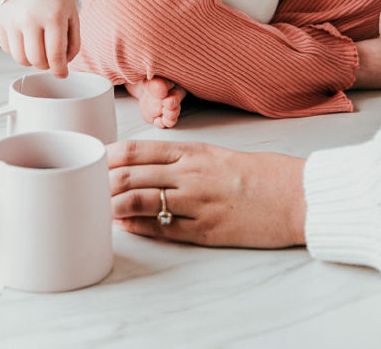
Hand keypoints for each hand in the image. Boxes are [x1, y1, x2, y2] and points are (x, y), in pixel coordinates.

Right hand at [0, 0, 79, 76]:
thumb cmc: (56, 1)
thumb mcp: (72, 18)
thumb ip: (72, 45)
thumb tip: (62, 69)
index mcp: (53, 17)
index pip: (55, 56)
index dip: (60, 70)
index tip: (61, 73)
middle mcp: (30, 18)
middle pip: (36, 61)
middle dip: (46, 65)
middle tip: (49, 58)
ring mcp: (12, 19)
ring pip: (20, 59)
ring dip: (31, 60)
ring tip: (38, 49)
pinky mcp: (0, 21)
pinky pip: (8, 50)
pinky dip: (18, 49)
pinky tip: (25, 38)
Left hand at [108, 139, 305, 248]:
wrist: (295, 196)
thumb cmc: (258, 173)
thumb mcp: (217, 155)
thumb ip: (183, 159)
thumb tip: (146, 167)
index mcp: (193, 151)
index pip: (138, 150)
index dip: (109, 156)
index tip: (92, 161)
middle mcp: (190, 174)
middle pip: (132, 175)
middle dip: (103, 182)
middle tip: (85, 187)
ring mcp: (197, 203)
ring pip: (141, 201)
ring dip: (113, 205)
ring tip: (96, 208)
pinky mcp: (206, 230)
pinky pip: (163, 228)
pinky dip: (138, 227)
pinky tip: (124, 226)